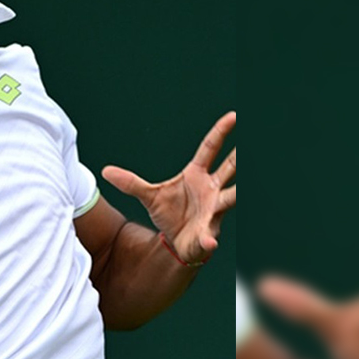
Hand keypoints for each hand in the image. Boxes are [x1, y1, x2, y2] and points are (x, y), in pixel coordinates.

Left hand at [101, 111, 236, 264]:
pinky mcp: (207, 234)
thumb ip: (130, 183)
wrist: (176, 241)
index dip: (220, 133)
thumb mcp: (148, 195)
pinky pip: (209, 237)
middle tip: (253, 143)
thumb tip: (105, 171)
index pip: (210, 149)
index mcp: (196, 175)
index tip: (233, 116)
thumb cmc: (170, 213)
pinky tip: (209, 242)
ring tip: (242, 191)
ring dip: (235, 194)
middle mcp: (211, 189)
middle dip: (240, 157)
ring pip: (230, 198)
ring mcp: (213, 210)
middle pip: (229, 169)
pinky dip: (208, 241)